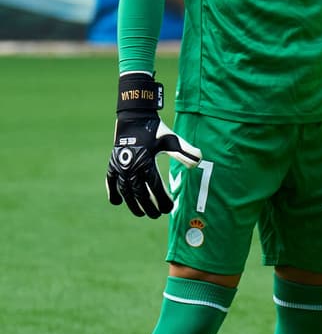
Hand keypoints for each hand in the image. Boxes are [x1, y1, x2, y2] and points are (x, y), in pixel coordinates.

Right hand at [106, 73, 202, 217]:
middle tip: (156, 215)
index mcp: (146, 163)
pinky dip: (113, 192)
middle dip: (148, 207)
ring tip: (140, 214)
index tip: (169, 209)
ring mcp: (120, 167)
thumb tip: (199, 160)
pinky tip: (116, 202)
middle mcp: (131, 167)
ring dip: (132, 204)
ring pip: (125, 191)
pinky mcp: (113, 164)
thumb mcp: (173, 140)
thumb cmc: (156, 130)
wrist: (135, 118)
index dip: (162, 201)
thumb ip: (186, 152)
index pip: (155, 188)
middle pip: (139, 194)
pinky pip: (110, 181)